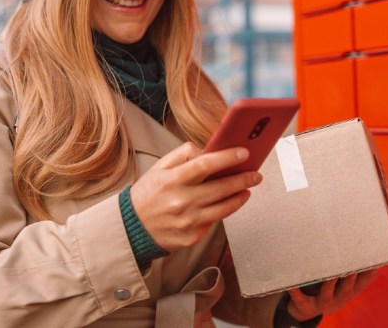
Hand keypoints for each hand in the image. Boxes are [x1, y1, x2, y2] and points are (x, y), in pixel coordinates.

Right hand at [129, 142, 261, 250]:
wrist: (131, 228)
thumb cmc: (148, 194)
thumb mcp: (159, 168)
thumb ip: (183, 155)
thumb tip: (207, 150)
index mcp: (172, 180)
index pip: (206, 165)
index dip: (227, 157)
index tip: (243, 153)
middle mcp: (182, 201)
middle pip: (221, 188)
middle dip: (243, 179)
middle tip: (255, 174)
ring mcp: (188, 222)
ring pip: (224, 208)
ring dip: (240, 197)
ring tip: (247, 189)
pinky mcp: (192, 237)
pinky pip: (213, 222)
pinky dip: (222, 211)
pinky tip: (227, 203)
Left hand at [286, 271, 376, 320]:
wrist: (305, 311)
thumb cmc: (327, 291)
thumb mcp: (342, 284)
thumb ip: (353, 271)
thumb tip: (367, 250)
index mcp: (347, 293)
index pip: (361, 284)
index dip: (368, 275)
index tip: (374, 263)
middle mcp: (337, 299)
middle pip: (346, 289)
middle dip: (350, 278)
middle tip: (352, 266)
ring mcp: (321, 303)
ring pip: (326, 294)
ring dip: (329, 284)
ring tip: (331, 274)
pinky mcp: (305, 305)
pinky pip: (300, 298)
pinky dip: (296, 292)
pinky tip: (293, 284)